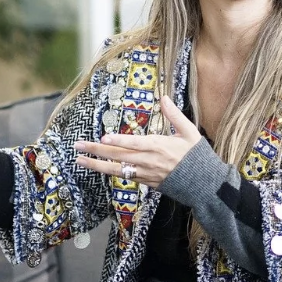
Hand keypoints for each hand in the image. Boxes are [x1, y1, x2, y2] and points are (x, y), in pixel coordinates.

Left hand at [75, 95, 199, 186]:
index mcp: (159, 146)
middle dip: (96, 151)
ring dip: (96, 165)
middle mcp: (148, 161)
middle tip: (78, 145)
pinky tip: (98, 168)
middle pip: (118, 156)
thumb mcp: (189, 132)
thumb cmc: (196, 156)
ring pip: (117, 169)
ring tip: (80, 159)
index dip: (118, 140)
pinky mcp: (146, 182)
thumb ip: (174, 115)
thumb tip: (163, 97)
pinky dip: (110, 172)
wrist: (203, 184)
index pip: (134, 143)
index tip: (103, 137)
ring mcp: (145, 173)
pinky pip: (125, 176)